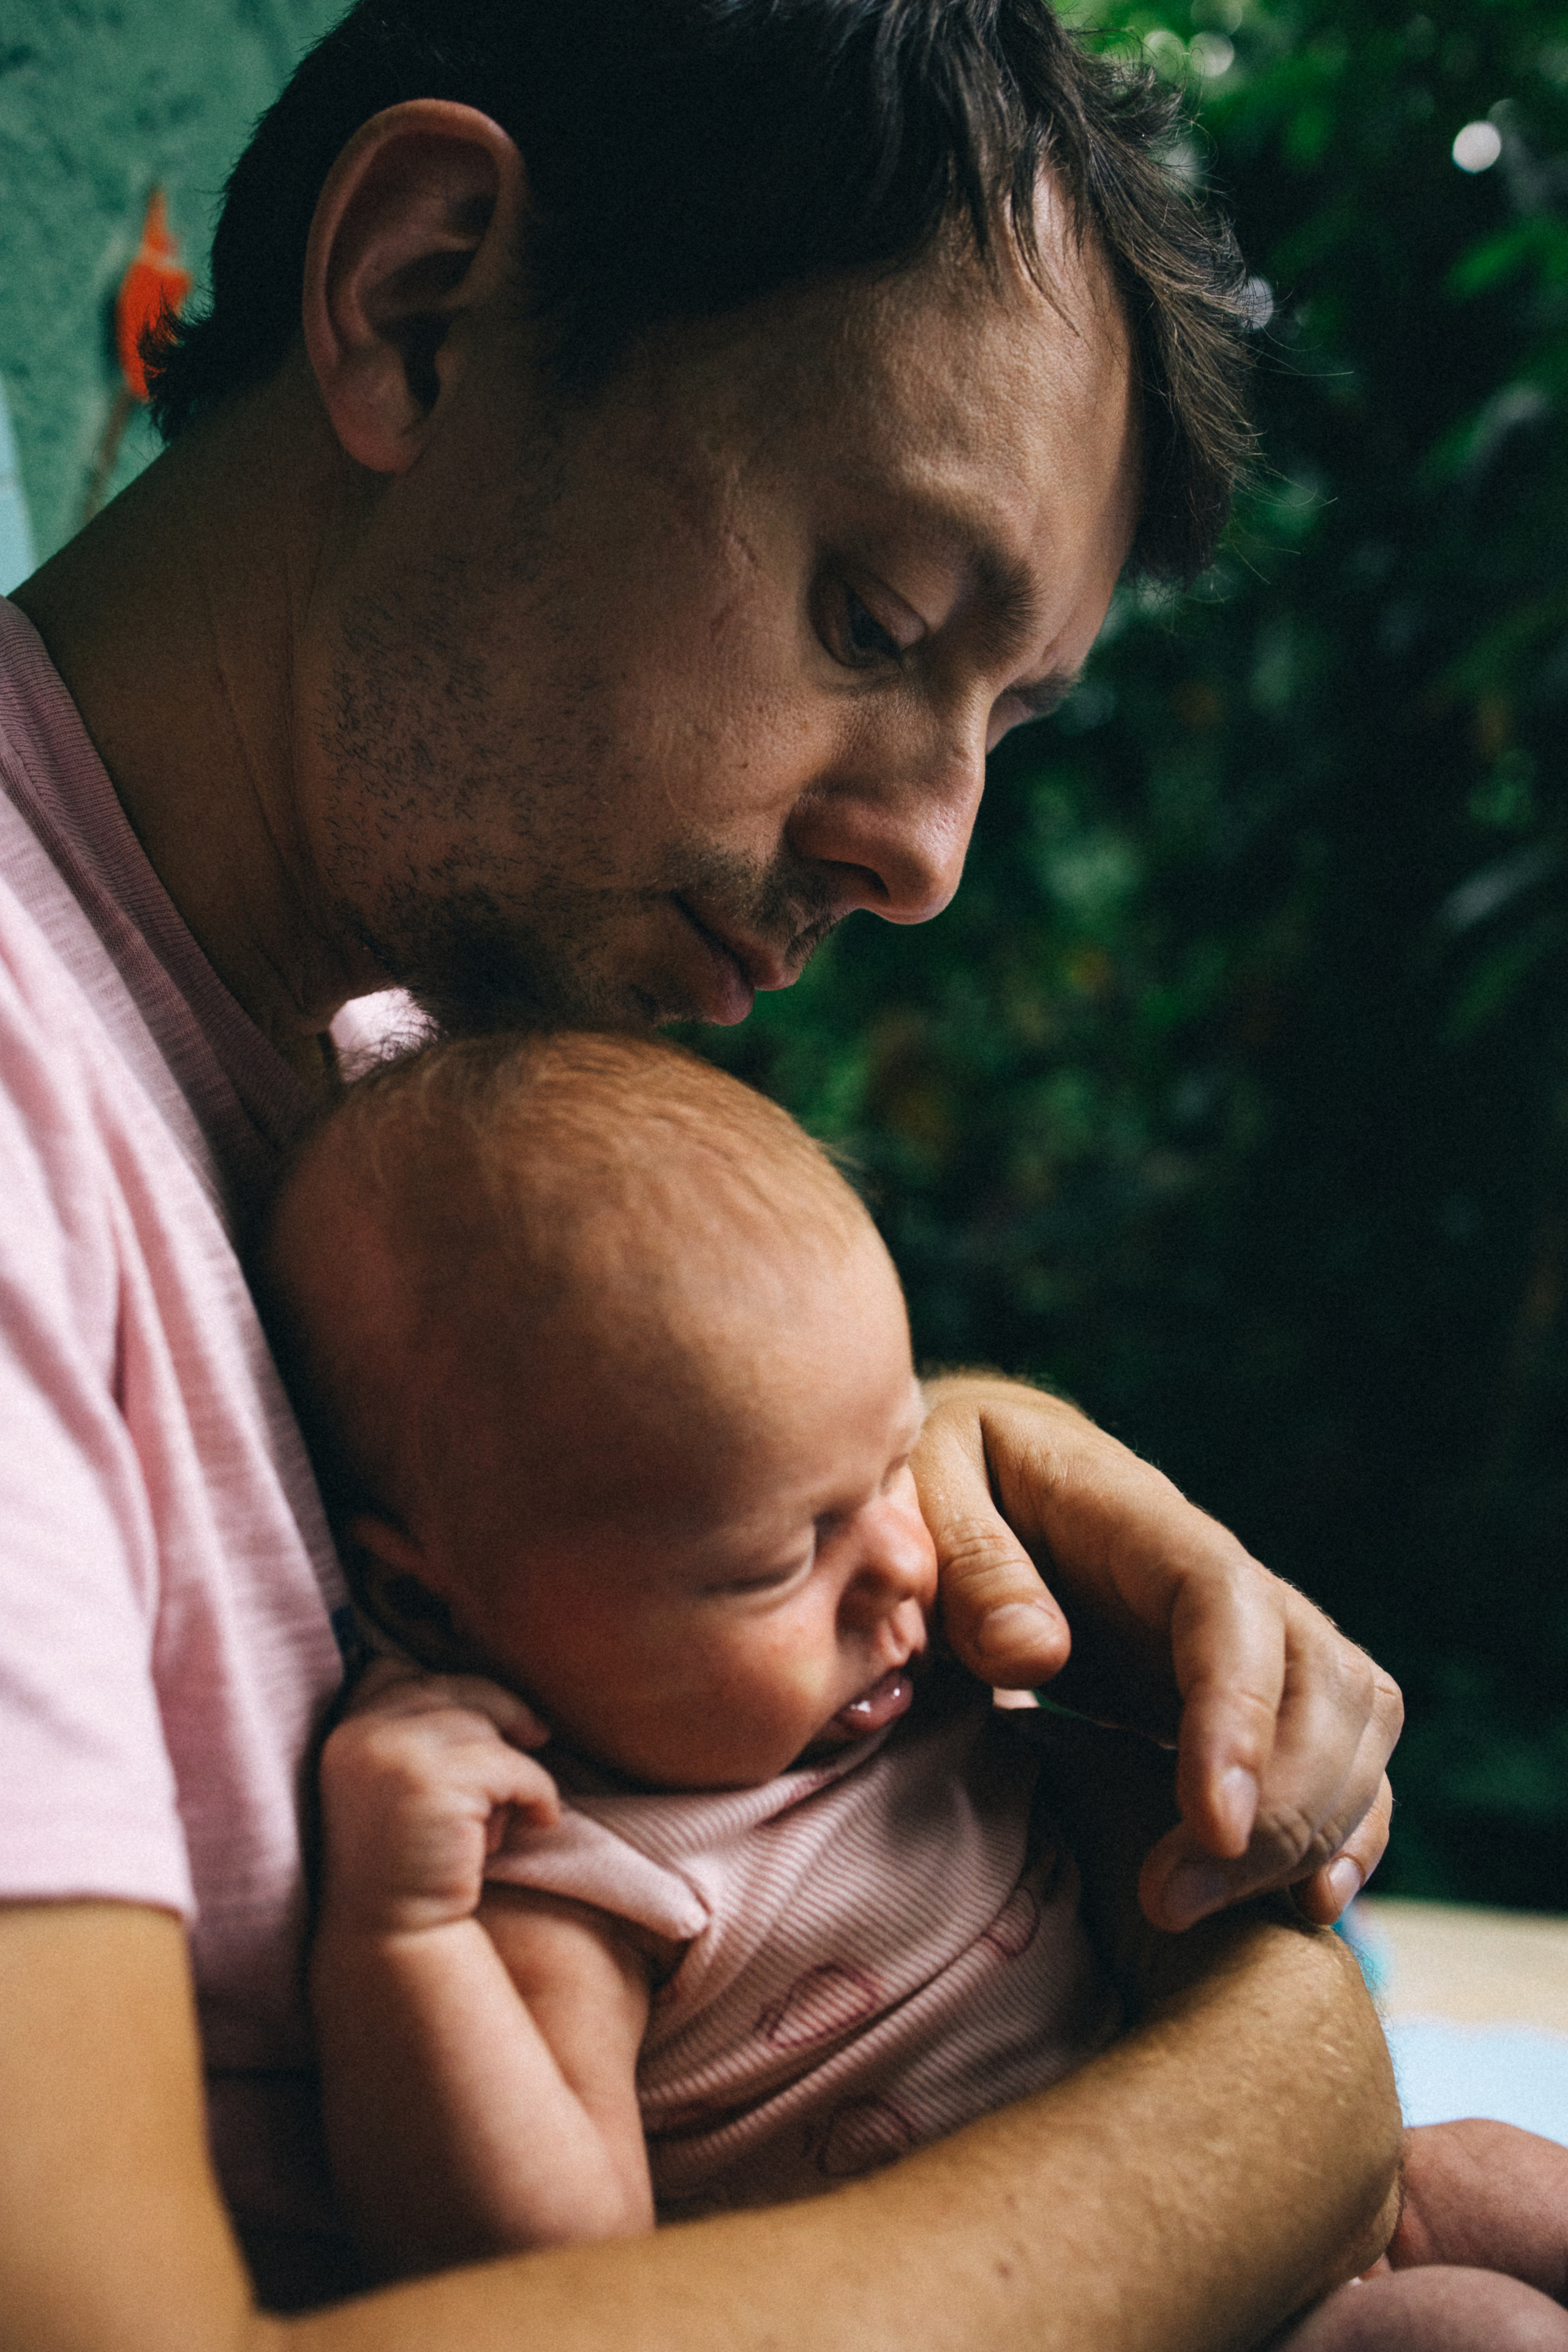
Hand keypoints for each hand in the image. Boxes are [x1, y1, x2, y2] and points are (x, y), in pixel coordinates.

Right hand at [319, 1657, 559, 1936]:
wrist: (394, 1935)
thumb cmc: (410, 1861)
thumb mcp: (401, 1784)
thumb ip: (421, 1733)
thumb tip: (511, 1707)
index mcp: (344, 1732)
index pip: (393, 1671)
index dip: (446, 1686)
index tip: (488, 1716)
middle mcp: (361, 1732)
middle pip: (448, 1686)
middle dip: (498, 1707)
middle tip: (536, 1736)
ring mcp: (394, 1750)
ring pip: (484, 1727)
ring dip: (509, 1768)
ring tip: (502, 1818)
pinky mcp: (435, 1779)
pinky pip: (513, 1767)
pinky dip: (537, 1792)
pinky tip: (540, 1821)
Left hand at [912, 1375, 1401, 1931]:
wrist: (988, 1466)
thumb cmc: (946, 1478)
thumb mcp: (926, 1487)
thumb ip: (972, 1567)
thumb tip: (1037, 1656)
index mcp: (1137, 1515)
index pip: (1228, 1602)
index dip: (1237, 1713)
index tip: (1210, 1823)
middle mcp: (1220, 1572)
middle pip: (1318, 1676)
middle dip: (1277, 1804)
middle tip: (1170, 1903)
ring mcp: (1250, 1631)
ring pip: (1353, 1717)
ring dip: (1310, 1827)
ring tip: (1202, 1912)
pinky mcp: (1253, 1687)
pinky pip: (1347, 1748)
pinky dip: (1348, 1826)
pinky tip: (1305, 1905)